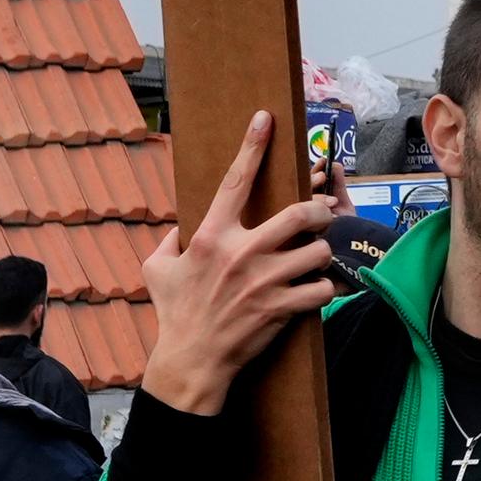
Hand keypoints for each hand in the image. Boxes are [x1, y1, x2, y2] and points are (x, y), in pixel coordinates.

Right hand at [138, 112, 339, 415]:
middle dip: (319, 210)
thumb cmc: (174, 314)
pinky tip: (314, 291)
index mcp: (211, 236)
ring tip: (313, 259)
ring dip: (321, 253)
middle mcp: (240, 253)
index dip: (252, 147)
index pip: (235, 182)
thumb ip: (168, 240)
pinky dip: (324, 288)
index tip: (266, 118)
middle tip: (320, 216)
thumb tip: (179, 224)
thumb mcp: (157, 270)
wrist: (190, 362)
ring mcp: (264, 281)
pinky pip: (322, 287)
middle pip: (300, 213)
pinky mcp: (281, 308)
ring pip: (318, 249)